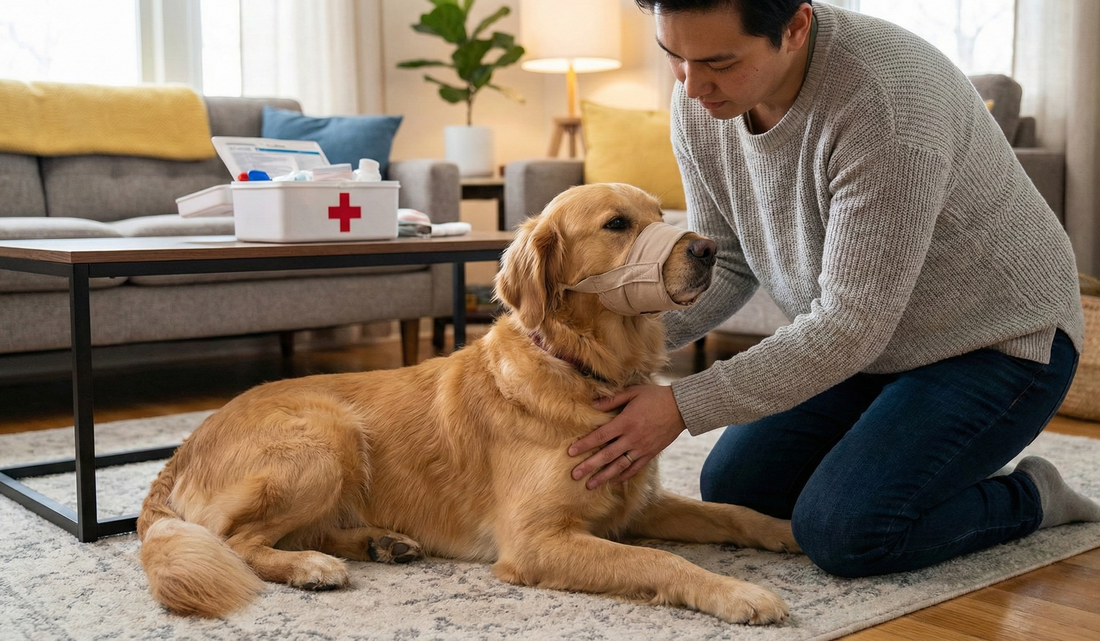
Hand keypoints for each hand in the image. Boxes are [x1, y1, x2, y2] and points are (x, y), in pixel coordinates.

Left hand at [568, 384, 686, 488]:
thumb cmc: (655, 396)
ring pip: (619, 466)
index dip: (585, 445)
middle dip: (589, 466)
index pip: (600, 436)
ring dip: (604, 476)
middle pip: (607, 455)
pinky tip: (612, 482)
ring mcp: (642, 448)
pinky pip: (635, 468)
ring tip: (590, 485)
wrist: (681, 408)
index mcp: (625, 422)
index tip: (571, 453)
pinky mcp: (650, 454)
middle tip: (575, 475)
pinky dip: (623, 476)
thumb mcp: (633, 392)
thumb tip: (592, 404)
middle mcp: (632, 438)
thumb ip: (612, 400)